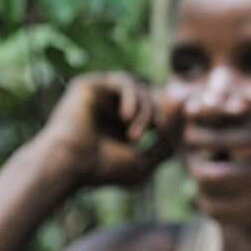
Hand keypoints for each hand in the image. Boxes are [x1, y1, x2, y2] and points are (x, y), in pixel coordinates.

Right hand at [36, 73, 171, 186]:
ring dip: (145, 111)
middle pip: (153, 98)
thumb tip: (184, 116)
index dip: (170, 120)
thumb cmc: (101, 169)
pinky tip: (126, 118)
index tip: (169, 135)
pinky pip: (123, 81)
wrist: (66, 164)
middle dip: (160, 116)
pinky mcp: (89, 85)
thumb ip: (167, 142)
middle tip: (155, 135)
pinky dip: (132, 97)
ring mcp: (100, 96)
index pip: (159, 111)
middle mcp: (111, 108)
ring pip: (141, 89)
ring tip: (135, 135)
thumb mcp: (144, 161)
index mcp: (124, 125)